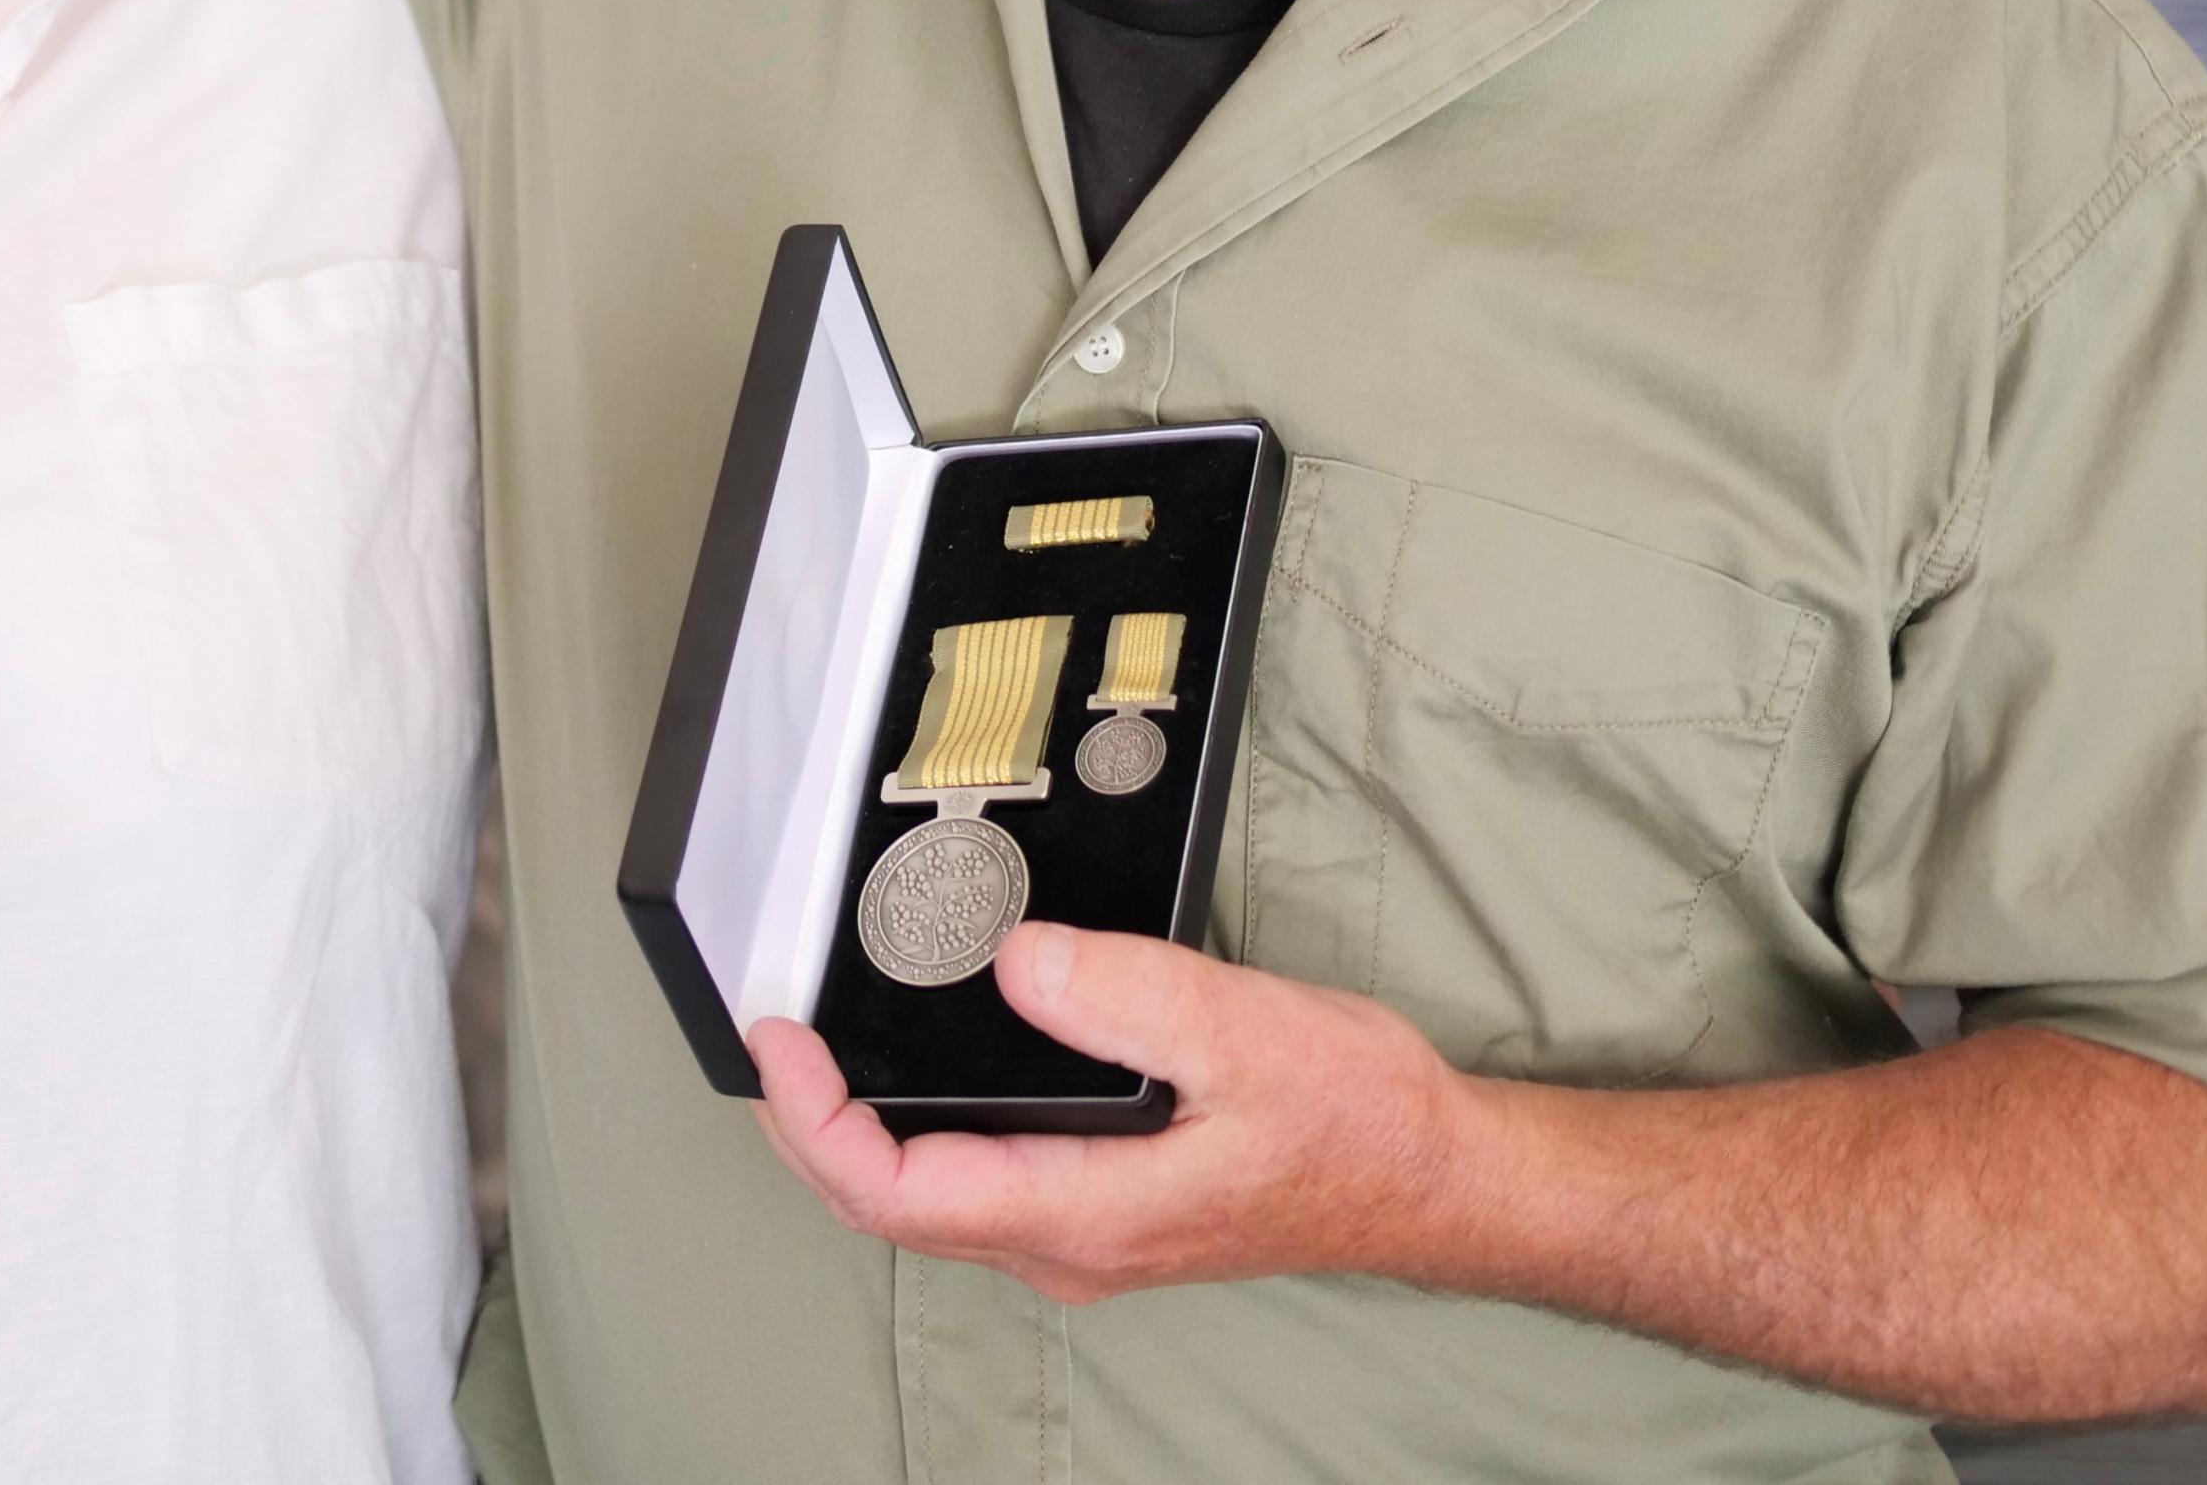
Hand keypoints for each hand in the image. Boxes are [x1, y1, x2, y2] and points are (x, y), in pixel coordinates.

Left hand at [747, 922, 1469, 1303]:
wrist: (1435, 1176)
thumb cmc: (1358, 1121)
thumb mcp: (1244, 1032)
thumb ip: (1124, 996)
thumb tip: (1018, 963)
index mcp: (1087, 1212)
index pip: (898, 1190)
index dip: (815, 1121)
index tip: (779, 1042)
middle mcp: (1070, 1242)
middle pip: (891, 1205)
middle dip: (808, 1129)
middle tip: (771, 1038)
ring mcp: (1085, 1234)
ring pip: (928, 1200)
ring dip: (854, 1136)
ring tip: (813, 1053)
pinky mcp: (1104, 1208)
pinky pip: (974, 1183)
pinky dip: (916, 1133)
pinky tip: (914, 1077)